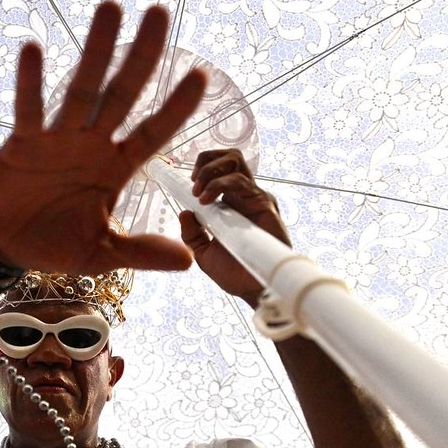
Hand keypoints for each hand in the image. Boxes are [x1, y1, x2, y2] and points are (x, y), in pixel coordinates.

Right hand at [0, 1, 206, 275]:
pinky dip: (31, 84)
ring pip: (81, 90)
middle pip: (123, 95)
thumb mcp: (102, 252)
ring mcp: (57, 140)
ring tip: (110, 9)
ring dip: (96, 51)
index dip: (176, 107)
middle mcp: (91, 146)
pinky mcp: (22, 144)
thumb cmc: (52, 243)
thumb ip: (140, 251)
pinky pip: (29, 111)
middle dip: (142, 56)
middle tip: (160, 12)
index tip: (201, 77)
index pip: (153, 133)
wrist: (2, 247)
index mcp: (115, 169)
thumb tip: (187, 260)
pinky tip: (34, 50)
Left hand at [180, 149, 291, 305]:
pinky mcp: (264, 204)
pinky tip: (206, 201)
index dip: (202, 165)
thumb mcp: (202, 252)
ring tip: (198, 194)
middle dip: (206, 160)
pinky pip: (241, 182)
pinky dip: (219, 184)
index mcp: (230, 203)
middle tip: (193, 182)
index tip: (185, 181)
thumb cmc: (232, 272)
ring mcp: (254, 197)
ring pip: (235, 161)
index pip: (219, 169)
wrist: (251, 289)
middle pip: (229, 157)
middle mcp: (243, 196)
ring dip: (210, 171)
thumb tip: (183, 212)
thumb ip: (192, 234)